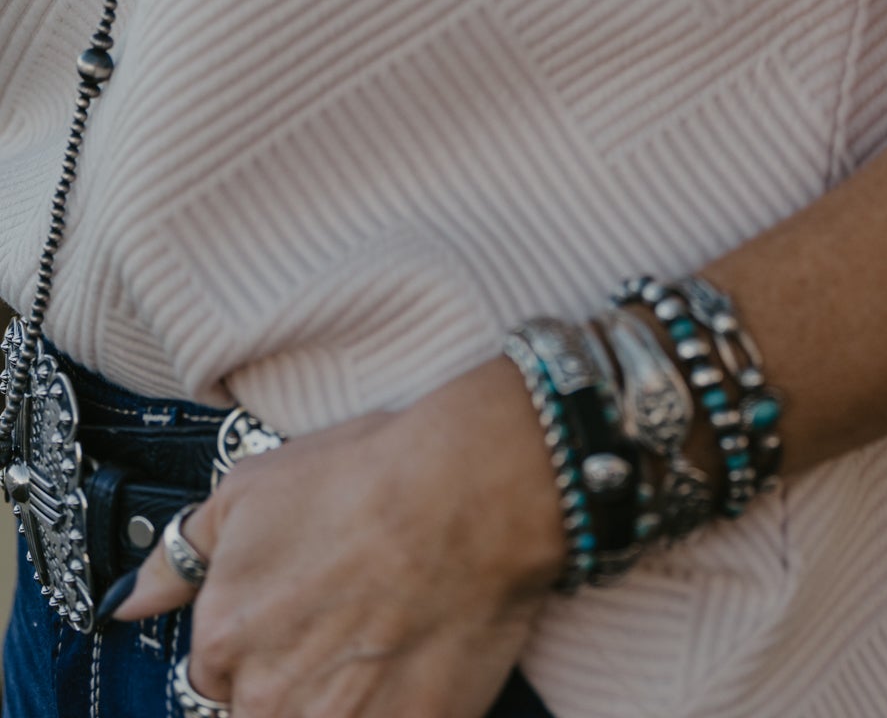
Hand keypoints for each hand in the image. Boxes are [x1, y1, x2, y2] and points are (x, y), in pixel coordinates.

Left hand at [110, 357, 566, 717]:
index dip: (256, 639)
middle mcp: (269, 699)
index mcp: (224, 642)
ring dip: (337, 696)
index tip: (297, 610)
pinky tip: (411, 660)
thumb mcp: (250, 490)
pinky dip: (388, 703)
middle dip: (294, 679)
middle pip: (262, 710)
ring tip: (378, 639)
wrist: (472, 490)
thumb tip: (129, 603)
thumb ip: (180, 558)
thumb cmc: (367, 477)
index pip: (214, 675)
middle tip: (342, 622)